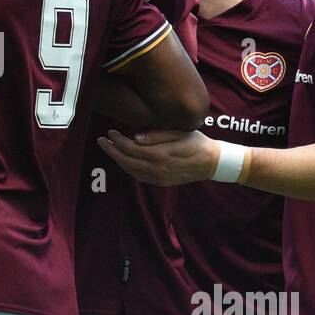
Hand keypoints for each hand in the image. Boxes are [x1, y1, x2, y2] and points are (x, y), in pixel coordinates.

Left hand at [96, 128, 218, 186]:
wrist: (212, 162)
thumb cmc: (196, 142)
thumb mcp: (179, 132)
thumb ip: (156, 135)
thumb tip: (134, 137)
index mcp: (161, 154)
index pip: (130, 148)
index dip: (117, 140)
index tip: (110, 132)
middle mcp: (157, 169)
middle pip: (126, 161)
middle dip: (112, 151)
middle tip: (102, 140)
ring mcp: (159, 178)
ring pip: (131, 170)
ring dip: (118, 160)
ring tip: (110, 149)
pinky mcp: (161, 182)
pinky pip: (139, 176)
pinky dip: (128, 168)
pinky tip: (125, 159)